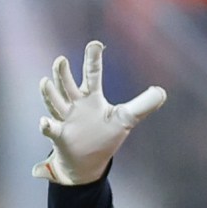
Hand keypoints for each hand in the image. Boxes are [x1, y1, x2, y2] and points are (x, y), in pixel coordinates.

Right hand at [31, 40, 166, 183]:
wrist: (87, 163)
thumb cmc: (104, 136)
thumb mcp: (125, 119)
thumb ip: (143, 105)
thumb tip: (162, 92)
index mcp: (91, 98)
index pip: (92, 75)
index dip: (93, 60)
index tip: (95, 44)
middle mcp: (76, 105)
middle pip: (68, 85)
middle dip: (63, 74)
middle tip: (61, 60)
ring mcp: (65, 119)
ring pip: (56, 103)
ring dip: (50, 94)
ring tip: (45, 82)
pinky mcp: (60, 136)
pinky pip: (51, 130)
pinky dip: (47, 126)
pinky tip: (44, 122)